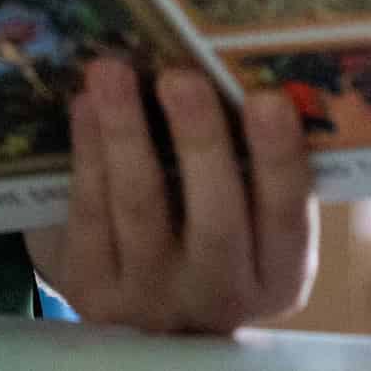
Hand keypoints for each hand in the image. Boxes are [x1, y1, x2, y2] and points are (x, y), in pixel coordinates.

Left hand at [25, 59, 316, 332]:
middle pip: (215, 220)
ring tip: (112, 71)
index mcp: (277, 274)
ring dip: (125, 132)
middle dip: (199, 142)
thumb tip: (226, 63)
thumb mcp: (242, 219)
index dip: (279, 160)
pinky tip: (83, 105)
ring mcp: (153, 299)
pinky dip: (87, 154)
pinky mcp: (93, 291)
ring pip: (141, 209)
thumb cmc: (201, 234)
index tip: (269, 99)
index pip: (287, 218)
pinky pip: (90, 214)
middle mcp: (222, 296)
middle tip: (181, 77)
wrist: (135, 307)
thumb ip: (246, 163)